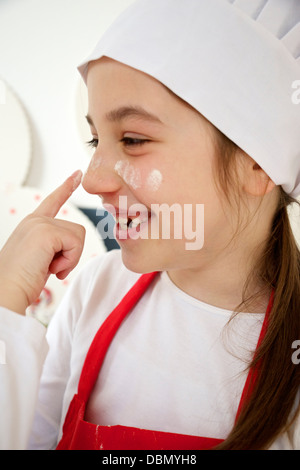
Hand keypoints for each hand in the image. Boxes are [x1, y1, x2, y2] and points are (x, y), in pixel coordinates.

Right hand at [0, 170, 85, 314]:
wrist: (6, 292)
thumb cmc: (21, 282)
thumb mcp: (39, 258)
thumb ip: (53, 246)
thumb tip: (69, 246)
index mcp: (31, 225)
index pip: (52, 201)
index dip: (66, 187)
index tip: (77, 174)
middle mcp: (35, 220)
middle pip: (77, 231)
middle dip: (70, 254)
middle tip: (50, 267)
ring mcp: (40, 224)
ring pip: (78, 237)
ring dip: (70, 258)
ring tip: (48, 268)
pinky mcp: (46, 232)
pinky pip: (76, 244)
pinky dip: (69, 261)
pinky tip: (51, 268)